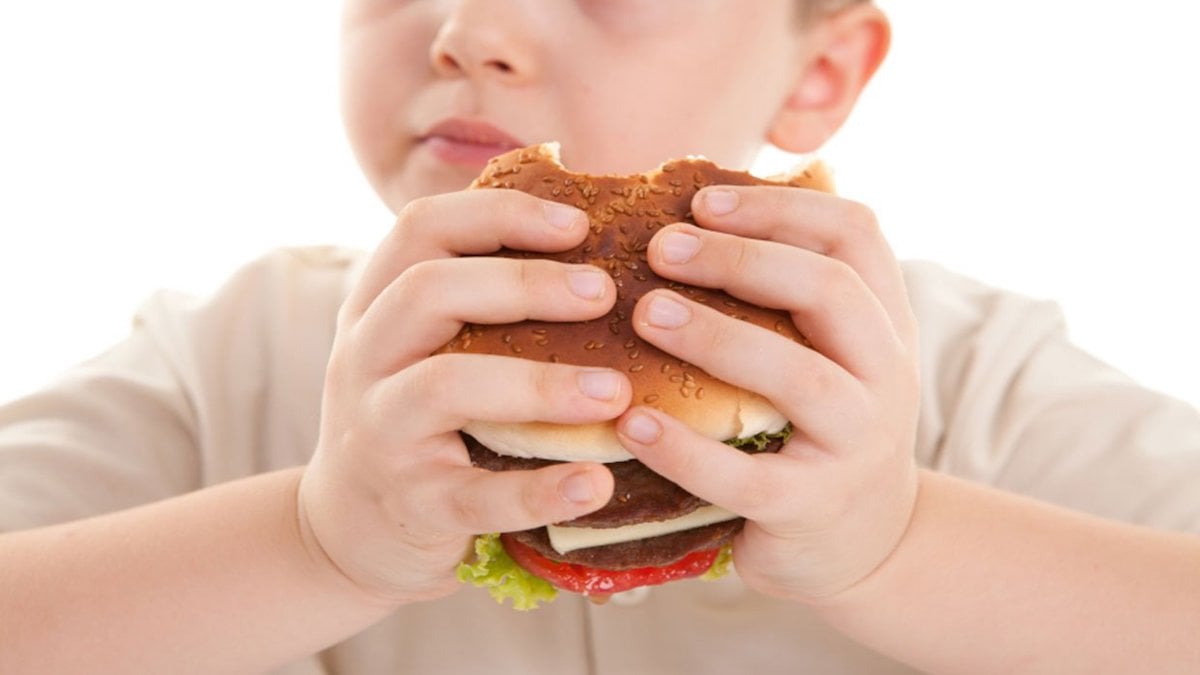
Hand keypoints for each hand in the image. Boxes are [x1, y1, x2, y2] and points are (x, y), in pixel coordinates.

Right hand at [298, 190, 628, 603]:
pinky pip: (476, 497)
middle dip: (524, 283)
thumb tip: (589, 230)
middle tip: (604, 294)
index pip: (422, 229)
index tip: (579, 224)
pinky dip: (540, 491)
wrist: (351, 531)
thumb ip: (476, 297)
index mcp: (376, 305)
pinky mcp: (412, 505)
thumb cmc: (418, 418)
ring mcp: (381, 433)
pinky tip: (597, 483)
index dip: (500, 214)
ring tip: (615, 392)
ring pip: (445, 386)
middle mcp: (365, 359)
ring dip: (539, 384)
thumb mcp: (423, 346)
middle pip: (428, 291)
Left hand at [615, 185, 919, 600]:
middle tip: (658, 248)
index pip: (856, 234)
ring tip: (645, 314)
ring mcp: (856, 445)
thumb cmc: (821, 429)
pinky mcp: (810, 508)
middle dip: (741, 258)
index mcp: (885, 323)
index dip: (780, 206)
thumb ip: (789, 295)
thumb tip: (686, 217)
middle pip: (830, 290)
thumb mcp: (832, 354)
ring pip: (799, 376)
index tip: (701, 203)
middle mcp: (886, 376)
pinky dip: (685, 449)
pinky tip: (631, 424)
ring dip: (716, 337)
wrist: (866, 544)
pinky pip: (745, 476)